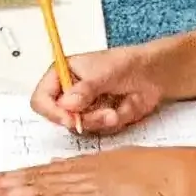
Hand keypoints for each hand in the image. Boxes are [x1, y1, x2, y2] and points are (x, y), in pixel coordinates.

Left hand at [0, 147, 189, 195]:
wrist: (175, 171)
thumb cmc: (154, 170)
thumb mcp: (117, 164)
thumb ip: (89, 168)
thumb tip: (63, 168)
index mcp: (84, 164)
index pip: (41, 171)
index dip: (13, 176)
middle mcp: (79, 171)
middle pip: (32, 178)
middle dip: (0, 183)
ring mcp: (86, 184)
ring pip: (39, 188)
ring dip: (9, 193)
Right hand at [30, 44, 165, 135]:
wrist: (153, 74)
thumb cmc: (126, 64)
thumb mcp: (104, 72)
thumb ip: (85, 89)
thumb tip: (66, 104)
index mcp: (62, 74)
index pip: (41, 99)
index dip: (52, 112)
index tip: (70, 118)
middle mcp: (70, 93)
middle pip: (60, 118)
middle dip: (83, 120)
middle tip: (103, 114)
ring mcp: (84, 108)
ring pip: (80, 128)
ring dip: (100, 122)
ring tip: (116, 111)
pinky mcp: (98, 119)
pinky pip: (98, 132)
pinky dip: (112, 124)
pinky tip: (123, 110)